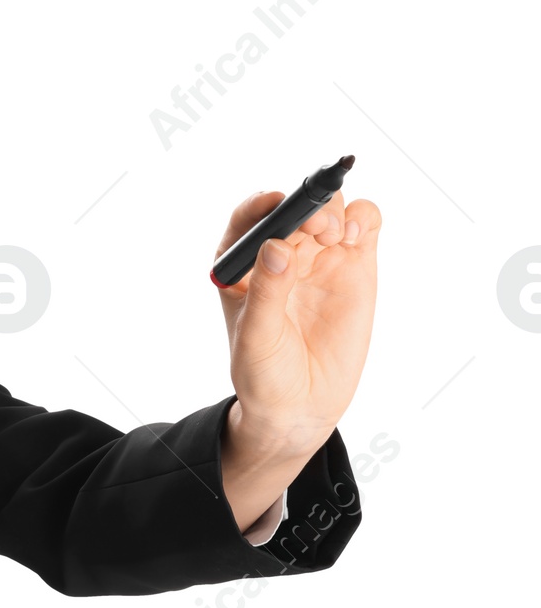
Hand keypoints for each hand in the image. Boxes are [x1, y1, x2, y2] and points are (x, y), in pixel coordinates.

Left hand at [212, 186, 380, 454]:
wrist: (301, 405)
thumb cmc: (265, 374)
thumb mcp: (256, 337)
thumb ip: (266, 292)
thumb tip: (275, 246)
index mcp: (242, 265)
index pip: (248, 220)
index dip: (261, 204)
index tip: (275, 202)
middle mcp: (281, 253)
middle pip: (295, 207)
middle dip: (305, 206)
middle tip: (315, 226)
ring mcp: (320, 257)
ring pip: (332, 209)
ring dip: (335, 209)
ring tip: (334, 235)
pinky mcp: (355, 266)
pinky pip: (364, 225)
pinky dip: (365, 217)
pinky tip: (357, 234)